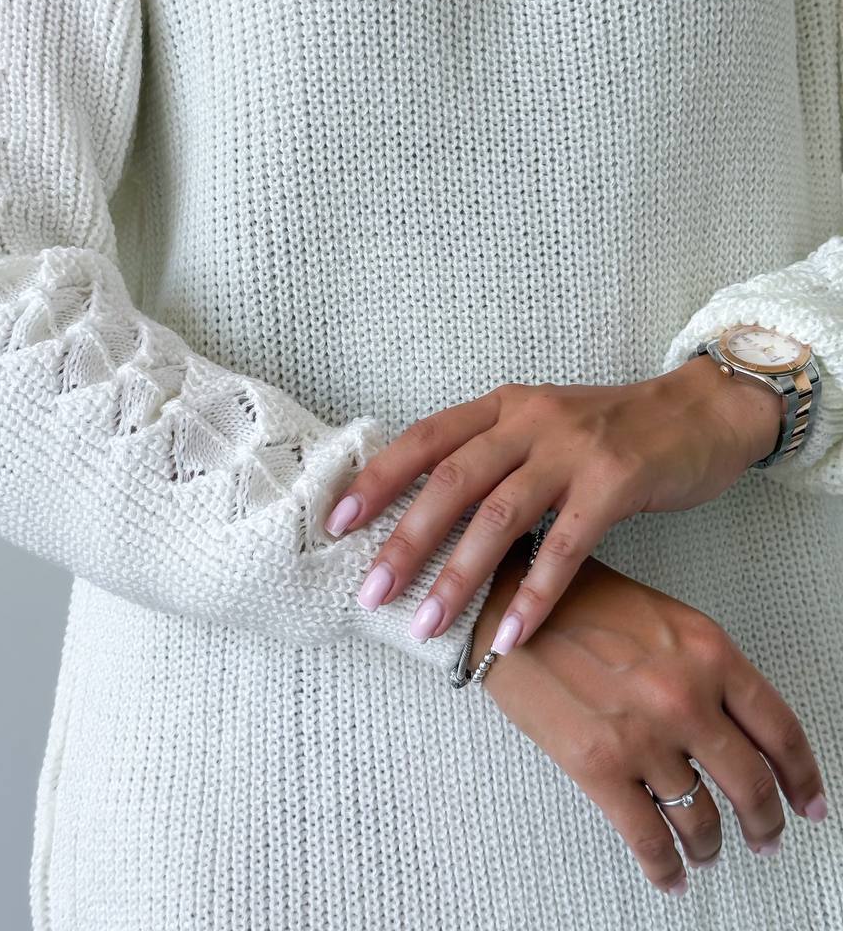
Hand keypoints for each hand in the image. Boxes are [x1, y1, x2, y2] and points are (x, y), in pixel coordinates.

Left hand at [325, 353, 782, 651]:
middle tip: (371, 591)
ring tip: (428, 625)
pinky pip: (564, 546)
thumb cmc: (613, 430)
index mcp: (503, 405)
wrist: (702, 411)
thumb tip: (428, 516)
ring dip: (459, 575)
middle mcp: (529, 420)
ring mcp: (573, 449)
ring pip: (499, 516)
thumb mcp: (543, 426)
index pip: (425, 438)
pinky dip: (533, 595)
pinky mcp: (615, 481)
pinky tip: (508, 634)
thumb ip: (493, 457)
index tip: (337, 523)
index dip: (378, 479)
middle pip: (450, 480)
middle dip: (405, 539)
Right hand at [468, 547, 828, 895]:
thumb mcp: (656, 615)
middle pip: (751, 783)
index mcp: (707, 649)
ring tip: (709, 852)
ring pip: (703, 816)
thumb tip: (730, 724)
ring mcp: (644, 734)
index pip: (778, 728)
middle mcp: (686, 694)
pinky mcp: (598, 766)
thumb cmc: (570, 598)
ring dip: (711, 845)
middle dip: (766, 821)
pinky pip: (649, 838)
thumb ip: (700, 665)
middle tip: (767, 836)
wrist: (502, 602)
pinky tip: (670, 873)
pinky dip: (666, 867)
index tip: (809, 801)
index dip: (802, 776)